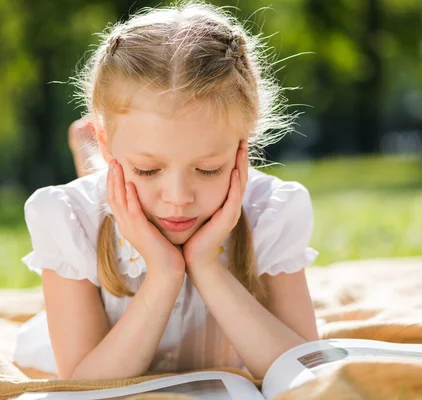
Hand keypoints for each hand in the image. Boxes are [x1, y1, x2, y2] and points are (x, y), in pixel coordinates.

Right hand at [106, 159, 185, 280]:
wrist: (168, 270)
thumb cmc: (164, 249)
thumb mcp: (152, 227)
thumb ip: (148, 214)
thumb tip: (151, 199)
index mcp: (126, 223)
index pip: (114, 198)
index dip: (113, 181)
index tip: (115, 165)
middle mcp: (125, 224)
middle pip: (112, 196)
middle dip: (112, 177)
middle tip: (112, 159)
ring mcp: (131, 228)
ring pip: (119, 201)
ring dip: (117, 182)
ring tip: (117, 165)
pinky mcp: (141, 232)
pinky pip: (133, 212)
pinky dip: (131, 197)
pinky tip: (131, 184)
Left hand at [183, 139, 248, 270]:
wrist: (193, 259)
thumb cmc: (190, 235)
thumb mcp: (191, 209)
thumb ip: (191, 194)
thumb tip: (179, 176)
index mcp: (222, 201)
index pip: (231, 174)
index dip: (232, 157)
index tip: (231, 139)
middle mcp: (230, 204)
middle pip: (239, 175)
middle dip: (241, 156)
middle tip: (242, 137)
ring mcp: (230, 211)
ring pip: (240, 183)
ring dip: (242, 165)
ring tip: (242, 148)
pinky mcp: (227, 219)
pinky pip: (234, 197)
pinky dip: (235, 183)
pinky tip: (235, 170)